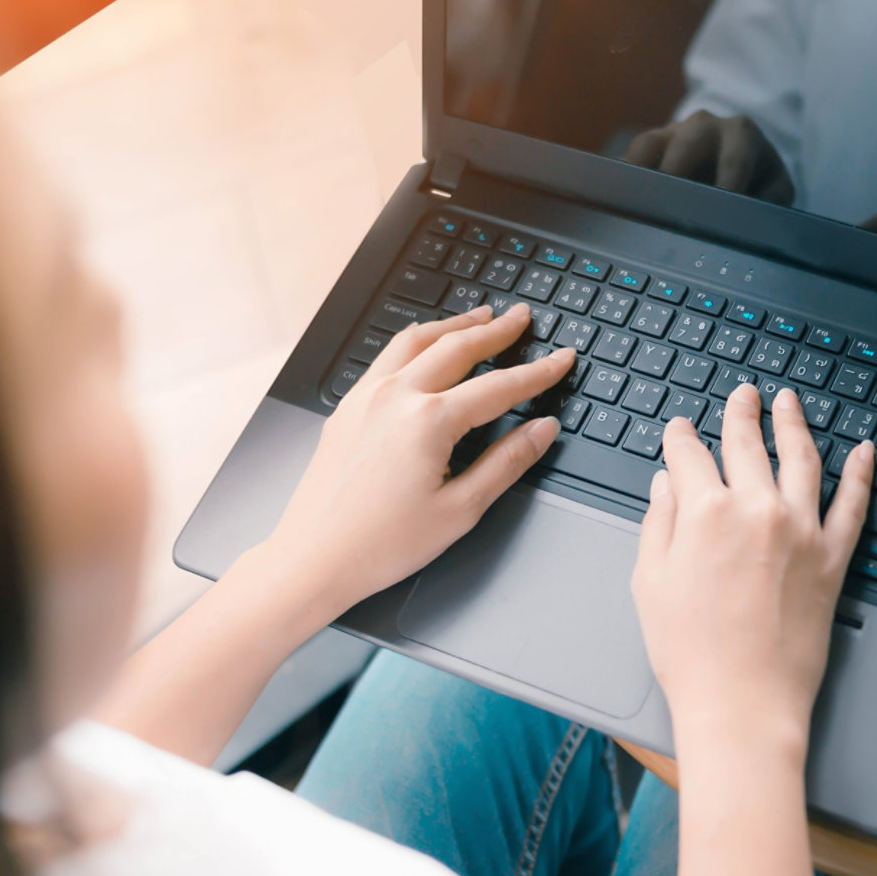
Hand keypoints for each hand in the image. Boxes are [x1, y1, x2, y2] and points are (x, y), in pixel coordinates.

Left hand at [266, 303, 575, 619]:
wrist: (314, 557)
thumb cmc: (379, 544)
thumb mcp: (459, 510)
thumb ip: (505, 463)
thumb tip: (541, 431)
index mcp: (428, 420)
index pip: (498, 386)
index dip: (537, 372)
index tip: (562, 359)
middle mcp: (395, 397)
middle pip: (456, 347)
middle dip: (495, 330)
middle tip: (521, 318)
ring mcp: (365, 398)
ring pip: (415, 342)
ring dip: (452, 326)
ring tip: (478, 317)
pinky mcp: (346, 409)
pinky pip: (386, 359)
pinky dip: (415, 343)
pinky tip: (422, 348)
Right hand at [624, 109, 793, 204]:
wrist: (734, 160)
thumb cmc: (755, 176)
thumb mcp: (774, 187)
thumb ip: (773, 200)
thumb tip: (755, 216)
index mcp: (740, 134)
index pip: (735, 158)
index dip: (728, 185)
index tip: (721, 213)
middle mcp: (704, 127)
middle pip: (687, 143)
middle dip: (678, 173)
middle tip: (670, 206)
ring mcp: (669, 135)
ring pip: (649, 143)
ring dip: (640, 171)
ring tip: (631, 201)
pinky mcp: (645, 150)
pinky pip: (627, 159)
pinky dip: (621, 179)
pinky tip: (615, 201)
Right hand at [631, 384, 873, 769]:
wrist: (742, 700)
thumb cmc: (688, 650)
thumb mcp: (649, 581)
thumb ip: (658, 524)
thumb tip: (665, 486)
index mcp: (702, 512)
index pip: (688, 456)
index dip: (679, 438)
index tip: (678, 430)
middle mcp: (756, 509)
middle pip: (746, 445)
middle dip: (739, 415)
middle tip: (741, 396)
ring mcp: (801, 531)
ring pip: (801, 459)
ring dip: (793, 425)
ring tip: (789, 403)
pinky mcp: (832, 558)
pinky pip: (853, 504)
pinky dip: (860, 474)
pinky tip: (861, 452)